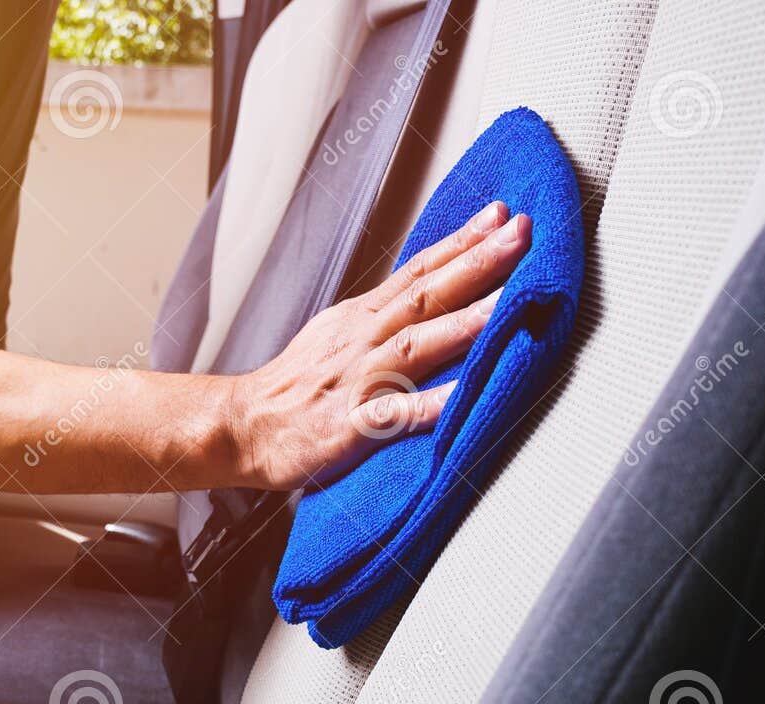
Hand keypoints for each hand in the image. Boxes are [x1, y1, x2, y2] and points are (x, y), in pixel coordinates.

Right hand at [228, 201, 530, 490]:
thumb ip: (387, 314)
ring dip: (463, 323)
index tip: (503, 214)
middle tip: (522, 234)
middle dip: (477, 263)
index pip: (419, 270)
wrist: (243, 427)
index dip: (462, 242)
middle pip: (426, 295)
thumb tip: (434, 287)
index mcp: (362, 318)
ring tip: (509, 302)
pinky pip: (392, 417)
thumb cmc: (297, 387)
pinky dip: (427, 406)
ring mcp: (357, 383)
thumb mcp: (339, 334)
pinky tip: (462, 398)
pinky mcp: (348, 427)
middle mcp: (363, 341)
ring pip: (416, 345)